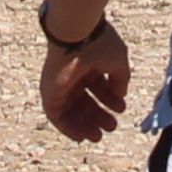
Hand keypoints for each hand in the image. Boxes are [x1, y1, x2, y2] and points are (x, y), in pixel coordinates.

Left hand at [36, 24, 134, 142]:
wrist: (77, 35)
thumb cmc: (98, 43)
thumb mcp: (118, 61)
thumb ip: (120, 79)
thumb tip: (120, 96)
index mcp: (87, 62)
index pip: (97, 85)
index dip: (109, 98)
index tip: (121, 109)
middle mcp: (72, 74)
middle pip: (84, 100)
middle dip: (98, 114)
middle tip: (111, 126)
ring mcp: (60, 84)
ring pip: (71, 111)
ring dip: (84, 125)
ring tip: (98, 136)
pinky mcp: (50, 93)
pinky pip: (57, 116)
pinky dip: (68, 128)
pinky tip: (82, 136)